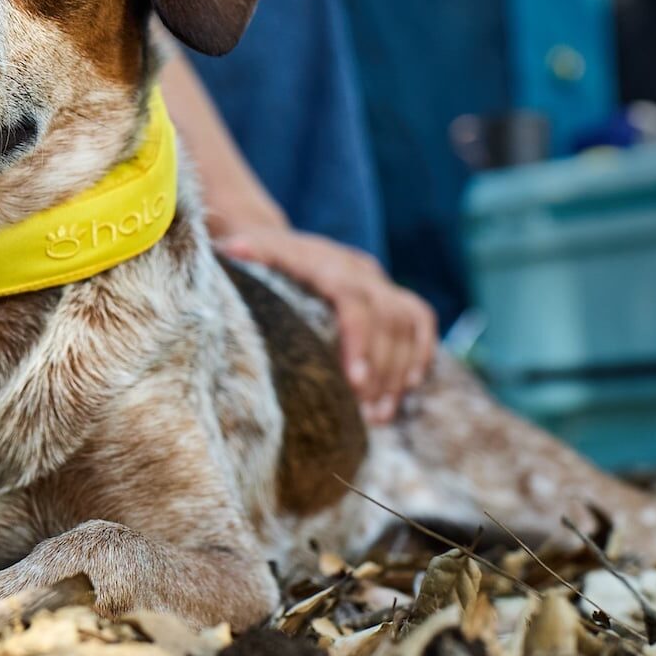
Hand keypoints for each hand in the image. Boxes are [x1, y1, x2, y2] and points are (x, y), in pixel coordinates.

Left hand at [217, 226, 436, 423]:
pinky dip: (420, 350)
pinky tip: (408, 387)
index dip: (360, 340)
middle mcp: (358, 268)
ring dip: (400, 369)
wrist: (276, 241)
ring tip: (381, 415)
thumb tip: (234, 250)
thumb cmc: (254, 258)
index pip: (355, 300)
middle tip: (368, 414)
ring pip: (407, 322)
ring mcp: (377, 279)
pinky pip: (419, 317)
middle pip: (387, 318)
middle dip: (382, 369)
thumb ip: (247, 253)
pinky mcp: (387, 290)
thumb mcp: (246, 250)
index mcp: (326, 262)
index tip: (356, 384)